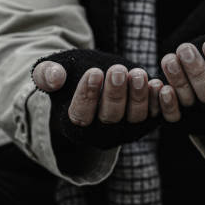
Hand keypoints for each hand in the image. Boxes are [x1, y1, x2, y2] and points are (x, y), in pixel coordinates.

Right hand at [33, 62, 161, 124]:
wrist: (96, 78)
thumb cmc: (70, 76)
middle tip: (118, 70)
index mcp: (75, 125)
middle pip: (110, 116)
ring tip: (138, 73)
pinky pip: (155, 115)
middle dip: (115, 93)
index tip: (94, 72)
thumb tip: (53, 77)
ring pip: (135, 117)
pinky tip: (158, 84)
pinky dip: (158, 102)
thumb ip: (46, 74)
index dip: (87, 95)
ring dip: (139, 96)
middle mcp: (102, 133)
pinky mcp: (146, 122)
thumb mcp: (53, 71)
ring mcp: (126, 129)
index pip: (81, 115)